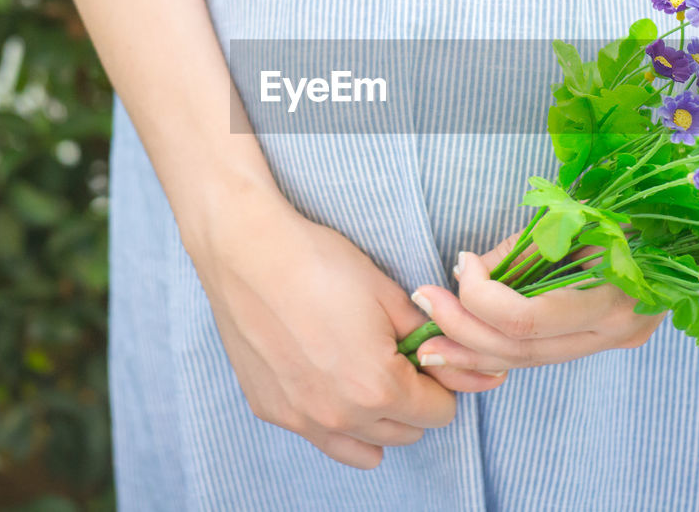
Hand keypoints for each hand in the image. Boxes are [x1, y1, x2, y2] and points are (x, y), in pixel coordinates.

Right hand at [179, 184, 506, 468]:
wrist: (248, 253)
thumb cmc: (321, 265)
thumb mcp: (390, 294)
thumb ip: (427, 337)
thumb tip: (450, 357)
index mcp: (378, 388)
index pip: (440, 412)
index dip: (440, 382)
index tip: (425, 357)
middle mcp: (340, 416)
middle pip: (406, 433)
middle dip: (412, 401)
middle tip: (396, 359)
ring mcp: (302, 419)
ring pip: (365, 446)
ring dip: (377, 418)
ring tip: (364, 372)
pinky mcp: (272, 411)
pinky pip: (321, 436)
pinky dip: (336, 419)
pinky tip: (327, 375)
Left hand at [410, 233, 667, 372]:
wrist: (683, 227)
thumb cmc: (630, 207)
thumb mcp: (576, 216)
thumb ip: (522, 250)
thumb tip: (470, 270)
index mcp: (615, 293)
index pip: (529, 319)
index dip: (480, 297)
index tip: (461, 263)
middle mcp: (615, 329)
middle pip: (520, 349)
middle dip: (461, 327)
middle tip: (424, 302)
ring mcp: (610, 341)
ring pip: (526, 363)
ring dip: (469, 350)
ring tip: (428, 340)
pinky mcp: (598, 341)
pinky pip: (539, 358)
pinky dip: (496, 353)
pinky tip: (462, 348)